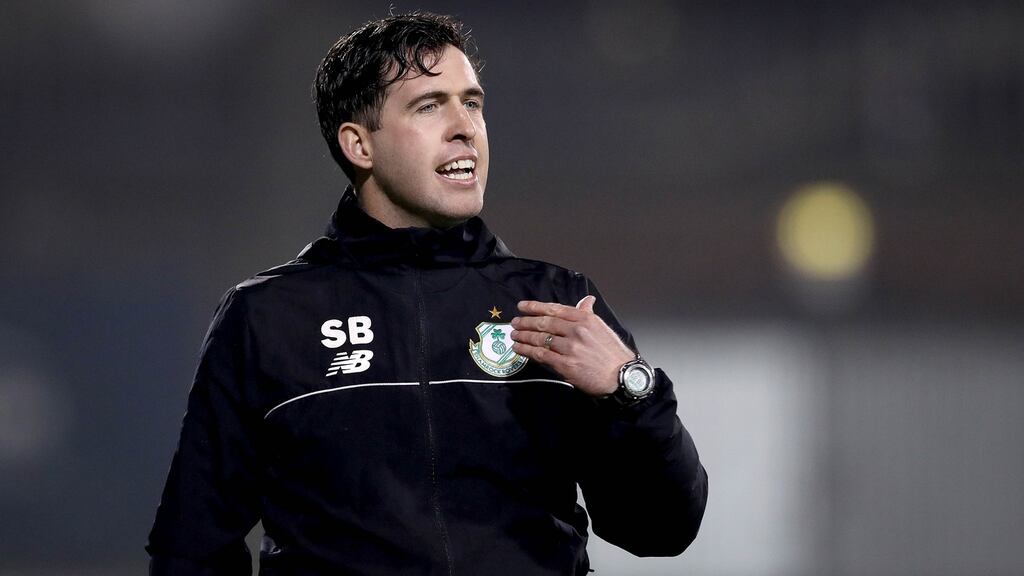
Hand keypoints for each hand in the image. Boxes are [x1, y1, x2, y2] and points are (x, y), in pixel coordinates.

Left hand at [510, 296, 634, 396]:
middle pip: (545, 323)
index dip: (536, 307)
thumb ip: (589, 313)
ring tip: (515, 335)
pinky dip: (527, 351)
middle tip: (515, 322)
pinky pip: (541, 355)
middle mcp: (577, 330)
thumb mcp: (602, 328)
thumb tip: (586, 300)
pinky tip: (519, 349)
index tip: (523, 306)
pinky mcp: (566, 364)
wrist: (621, 376)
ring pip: (541, 339)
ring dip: (524, 336)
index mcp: (586, 319)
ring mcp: (570, 347)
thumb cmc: (613, 354)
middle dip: (526, 321)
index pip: (555, 309)